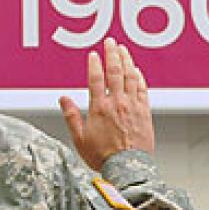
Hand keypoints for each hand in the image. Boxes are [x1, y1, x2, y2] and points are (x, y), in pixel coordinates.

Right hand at [59, 37, 154, 172]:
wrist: (127, 167)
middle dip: (113, 54)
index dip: (94, 64)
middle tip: (111, 42)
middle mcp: (118, 103)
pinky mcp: (144, 111)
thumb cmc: (102, 156)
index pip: (96, 79)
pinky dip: (139, 77)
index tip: (93, 55)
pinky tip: (136, 70)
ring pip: (131, 76)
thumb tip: (63, 99)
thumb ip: (72, 116)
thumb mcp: (79, 139)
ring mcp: (133, 106)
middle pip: (116, 71)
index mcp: (100, 108)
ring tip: (123, 50)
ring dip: (127, 60)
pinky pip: (142, 88)